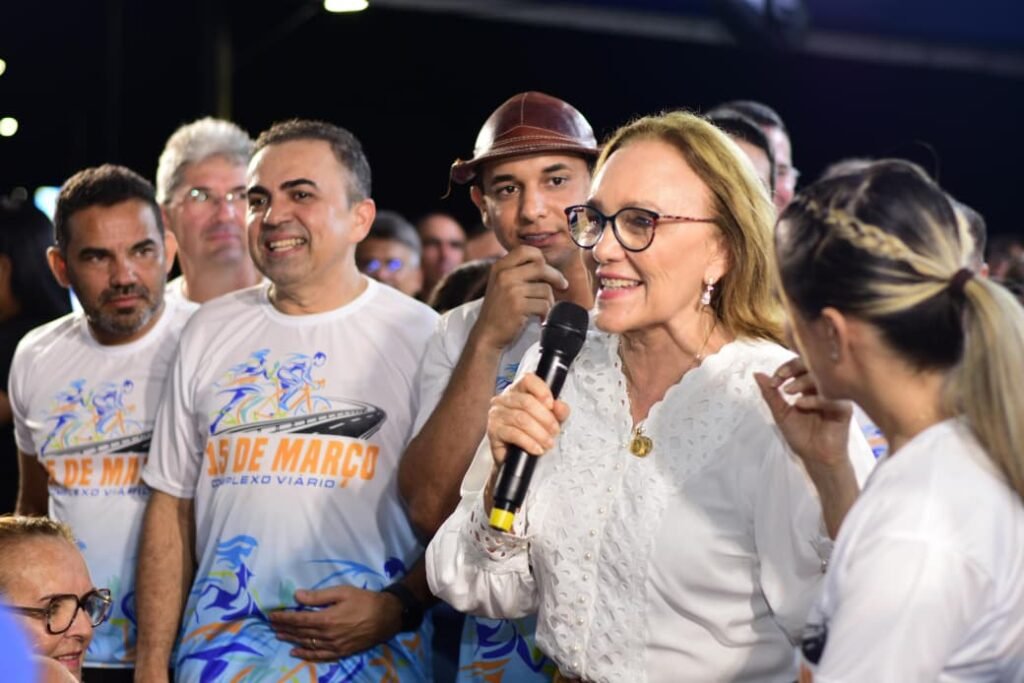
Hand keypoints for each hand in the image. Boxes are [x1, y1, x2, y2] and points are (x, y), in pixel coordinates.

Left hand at [268, 586, 401, 661]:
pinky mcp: (341, 652)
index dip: (284, 618)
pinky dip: (306, 655)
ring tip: (279, 636)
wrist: (387, 616)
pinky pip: (319, 656)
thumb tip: (297, 595)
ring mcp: (334, 646)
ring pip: (307, 644)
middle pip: (300, 633)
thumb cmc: (365, 600)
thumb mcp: (342, 592)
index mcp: (326, 618)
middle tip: (271, 625)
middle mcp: (327, 635)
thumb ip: (318, 596)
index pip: (299, 619)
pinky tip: (296, 653)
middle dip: (284, 628)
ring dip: (291, 640)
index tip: (272, 615)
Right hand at [472, 246, 568, 350]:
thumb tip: (547, 265)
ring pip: (545, 288)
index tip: (548, 268)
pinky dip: (546, 313)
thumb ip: (518, 271)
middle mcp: (504, 275)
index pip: (525, 250)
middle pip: (541, 267)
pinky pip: (544, 304)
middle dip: (556, 277)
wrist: (487, 334)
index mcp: (499, 267)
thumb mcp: (501, 283)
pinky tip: (540, 318)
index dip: (540, 257)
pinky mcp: (518, 306)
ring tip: (543, 309)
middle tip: (563, 285)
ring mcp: (511, 290)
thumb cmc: (499, 310)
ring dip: (549, 300)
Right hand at [487, 373, 569, 466]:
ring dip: (539, 432)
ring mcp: (496, 414)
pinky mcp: (493, 431)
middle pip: (526, 401)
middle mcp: (503, 399)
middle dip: (545, 418)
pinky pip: (514, 434)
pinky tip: (537, 449)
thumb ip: (557, 411)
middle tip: (555, 430)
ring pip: (521, 418)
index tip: (552, 404)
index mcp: (517, 390)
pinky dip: (529, 442)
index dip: (541, 390)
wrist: (515, 457)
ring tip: (548, 443)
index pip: (527, 380)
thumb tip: (560, 407)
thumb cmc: (531, 434)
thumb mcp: (549, 420)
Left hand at [754, 356, 852, 470]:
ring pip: (823, 378)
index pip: (802, 365)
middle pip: (814, 365)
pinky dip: (814, 398)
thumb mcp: (780, 412)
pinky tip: (800, 404)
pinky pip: (831, 397)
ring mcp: (835, 397)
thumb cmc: (801, 436)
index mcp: (810, 387)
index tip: (774, 378)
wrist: (815, 457)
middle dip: (794, 368)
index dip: (787, 367)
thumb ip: (770, 394)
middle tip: (780, 377)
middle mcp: (824, 388)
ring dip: (802, 381)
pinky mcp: (844, 409)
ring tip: (788, 391)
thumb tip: (757, 374)